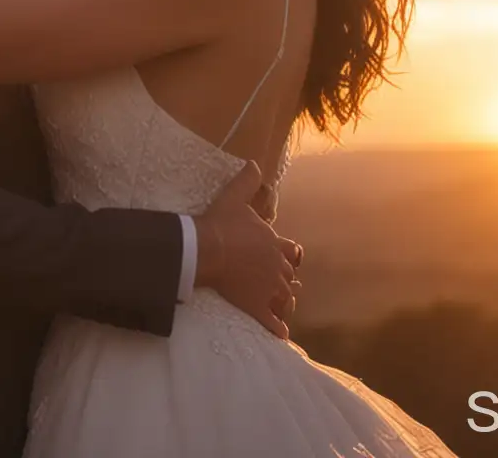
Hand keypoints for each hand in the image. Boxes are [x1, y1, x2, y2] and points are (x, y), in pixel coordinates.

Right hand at [194, 162, 303, 338]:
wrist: (206, 249)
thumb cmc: (221, 223)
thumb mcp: (235, 196)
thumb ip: (247, 179)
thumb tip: (255, 162)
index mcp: (273, 243)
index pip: (290, 251)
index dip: (288, 255)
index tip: (288, 258)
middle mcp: (276, 266)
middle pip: (289, 276)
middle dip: (286, 279)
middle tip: (283, 284)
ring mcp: (268, 288)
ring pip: (284, 297)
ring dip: (283, 301)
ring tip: (282, 306)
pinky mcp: (257, 306)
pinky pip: (273, 322)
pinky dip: (279, 329)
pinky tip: (281, 335)